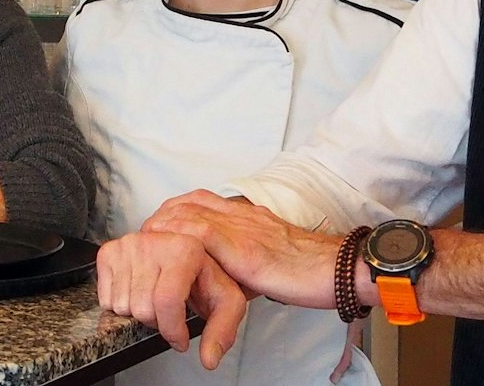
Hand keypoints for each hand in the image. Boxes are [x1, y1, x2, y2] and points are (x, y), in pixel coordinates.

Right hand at [96, 230, 249, 369]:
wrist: (182, 258)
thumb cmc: (203, 278)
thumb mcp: (225, 302)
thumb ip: (222, 331)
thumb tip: (209, 358)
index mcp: (187, 249)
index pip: (167, 302)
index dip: (172, 330)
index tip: (180, 337)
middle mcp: (155, 240)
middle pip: (142, 308)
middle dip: (156, 321)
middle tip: (168, 310)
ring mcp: (129, 244)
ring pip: (121, 306)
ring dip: (137, 313)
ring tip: (153, 298)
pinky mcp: (109, 252)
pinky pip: (105, 299)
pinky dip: (118, 304)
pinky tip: (137, 291)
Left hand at [140, 190, 343, 309]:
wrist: (338, 267)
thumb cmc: (309, 268)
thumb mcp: (265, 257)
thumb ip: (240, 260)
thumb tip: (216, 281)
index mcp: (245, 215)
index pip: (195, 202)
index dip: (171, 216)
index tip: (157, 235)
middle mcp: (239, 215)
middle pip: (183, 205)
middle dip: (159, 224)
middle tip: (145, 248)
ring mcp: (240, 229)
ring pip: (185, 216)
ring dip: (162, 236)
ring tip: (149, 258)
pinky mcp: (244, 249)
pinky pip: (201, 237)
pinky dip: (179, 247)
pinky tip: (169, 261)